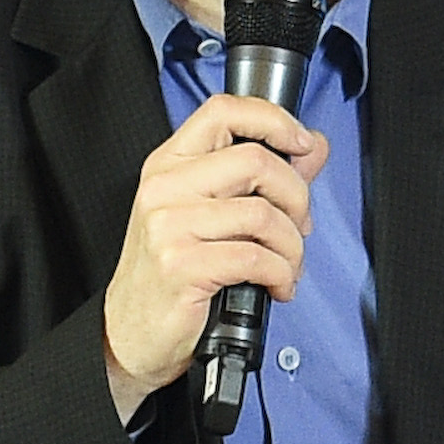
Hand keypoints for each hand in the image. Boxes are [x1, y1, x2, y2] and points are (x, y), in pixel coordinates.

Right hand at [99, 94, 323, 416]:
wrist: (130, 333)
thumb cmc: (170, 274)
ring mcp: (169, 225)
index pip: (224, 111)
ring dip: (293, 246)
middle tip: (299, 227)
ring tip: (288, 265)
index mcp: (170, 164)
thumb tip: (314, 146)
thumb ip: (263, 177)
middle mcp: (164, 187)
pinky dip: (282, 274)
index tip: (302, 144)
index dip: (273, 119)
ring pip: (264, 214)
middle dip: (297, 198)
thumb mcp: (210, 214)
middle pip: (257, 161)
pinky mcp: (182, 265)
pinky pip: (256, 257)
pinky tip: (277, 286)